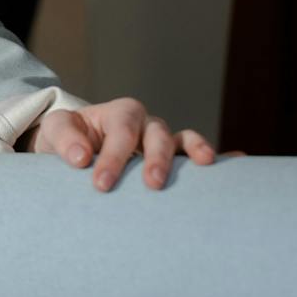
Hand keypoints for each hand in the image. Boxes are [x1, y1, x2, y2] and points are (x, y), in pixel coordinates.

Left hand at [26, 96, 228, 189]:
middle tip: (152, 183)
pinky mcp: (173, 161)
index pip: (121, 130)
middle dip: (156, 158)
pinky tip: (240, 161)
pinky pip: (197, 157)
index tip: (102, 183)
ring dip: (195, 150)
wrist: (75, 151)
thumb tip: (81, 158)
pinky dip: (220, 158)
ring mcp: (163, 143)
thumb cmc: (67, 140)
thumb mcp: (56, 132)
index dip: (113, 155)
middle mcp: (146, 125)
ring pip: (182, 141)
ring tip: (206, 162)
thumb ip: (64, 139)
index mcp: (118, 113)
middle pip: (157, 135)